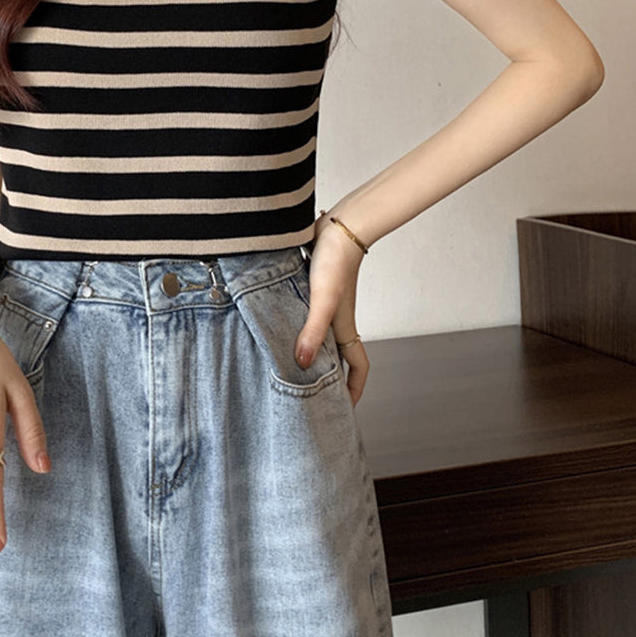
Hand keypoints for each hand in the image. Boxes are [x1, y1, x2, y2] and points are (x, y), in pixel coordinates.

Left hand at [294, 216, 369, 406]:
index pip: (358, 367)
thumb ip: (312, 331)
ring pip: (321, 337)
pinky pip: (307, 317)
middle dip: (329, 377)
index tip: (344, 409)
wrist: (338, 227)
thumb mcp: (322, 301)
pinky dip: (298, 327)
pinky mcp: (312, 290)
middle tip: (309, 395)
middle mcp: (337, 320)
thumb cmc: (335, 262)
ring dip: (311, 351)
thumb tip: (301, 363)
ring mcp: (325, 306)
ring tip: (288, 366)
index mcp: (344, 328)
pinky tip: (277, 328)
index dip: (354, 390)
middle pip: (337, 356)